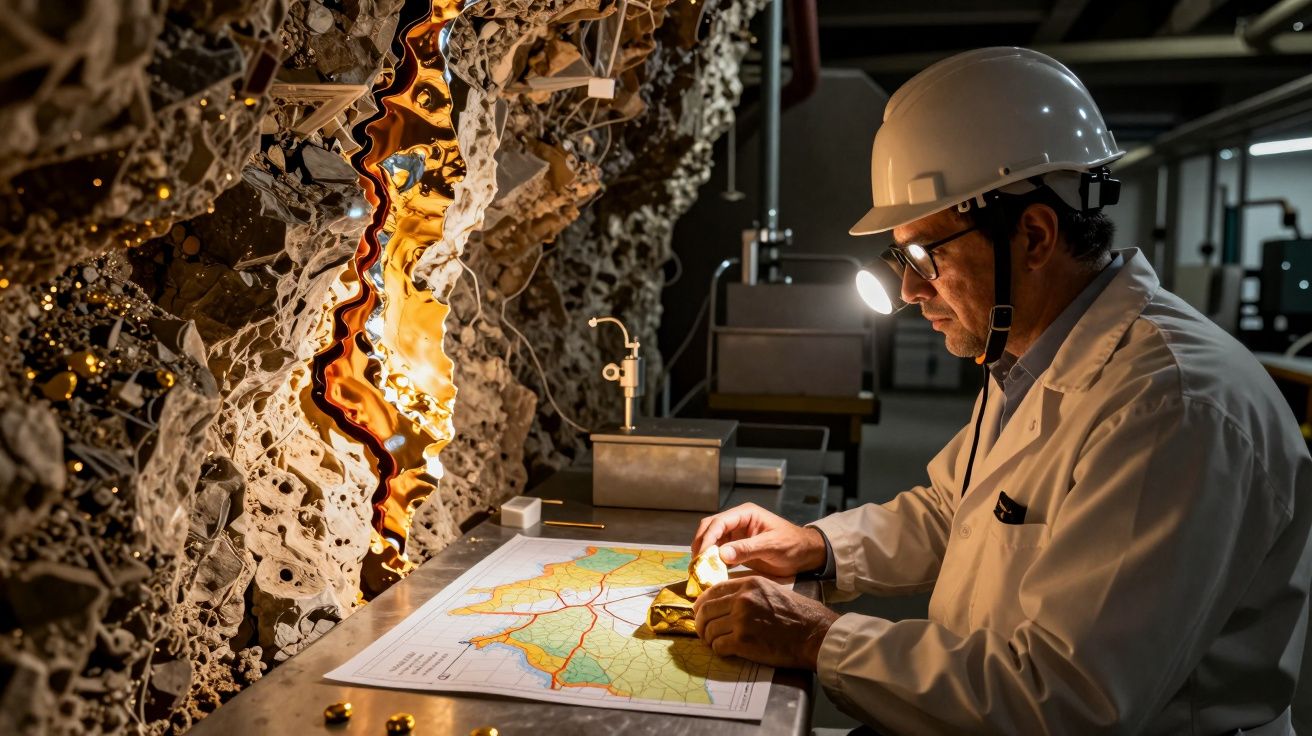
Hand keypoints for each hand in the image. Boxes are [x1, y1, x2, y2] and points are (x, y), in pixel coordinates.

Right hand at [692, 502, 826, 576]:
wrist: (806, 555)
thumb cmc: (793, 545)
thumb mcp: (772, 546)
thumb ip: (747, 549)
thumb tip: (721, 554)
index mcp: (745, 514)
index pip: (718, 522)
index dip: (707, 538)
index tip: (701, 557)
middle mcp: (738, 522)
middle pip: (710, 529)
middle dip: (701, 545)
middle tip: (695, 564)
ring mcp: (736, 535)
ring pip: (712, 541)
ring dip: (704, 554)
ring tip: (699, 571)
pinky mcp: (737, 548)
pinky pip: (720, 553)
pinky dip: (713, 562)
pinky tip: (710, 574)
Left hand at [693, 576, 839, 669]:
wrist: (813, 633)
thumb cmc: (797, 614)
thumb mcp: (771, 590)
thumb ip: (747, 592)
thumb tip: (723, 601)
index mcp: (748, 584)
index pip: (712, 591)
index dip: (701, 603)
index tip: (700, 612)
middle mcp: (742, 599)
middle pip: (705, 610)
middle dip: (700, 623)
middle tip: (703, 631)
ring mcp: (741, 620)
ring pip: (709, 630)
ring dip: (709, 639)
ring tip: (716, 642)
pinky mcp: (743, 641)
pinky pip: (718, 646)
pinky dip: (719, 650)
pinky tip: (726, 650)